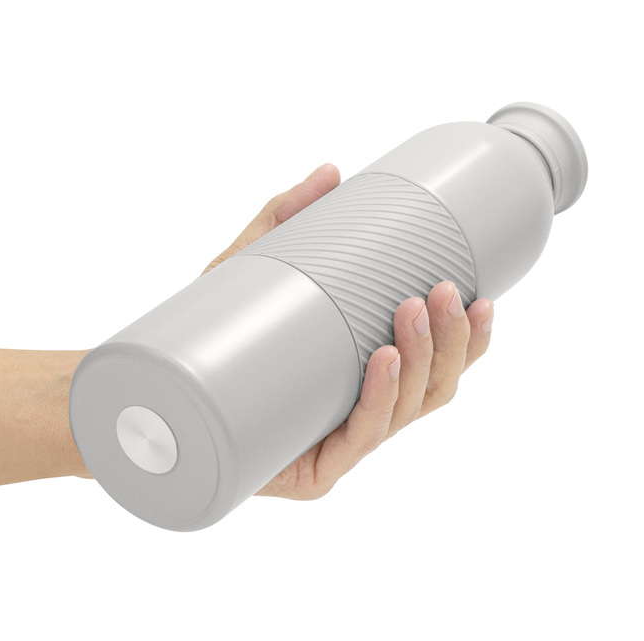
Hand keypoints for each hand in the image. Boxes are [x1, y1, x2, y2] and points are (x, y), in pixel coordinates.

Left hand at [202, 163, 494, 499]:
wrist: (164, 400)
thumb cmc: (218, 340)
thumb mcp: (252, 270)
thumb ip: (287, 219)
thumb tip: (330, 170)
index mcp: (368, 379)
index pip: (438, 367)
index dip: (471, 340)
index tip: (480, 293)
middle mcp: (364, 413)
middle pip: (434, 389)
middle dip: (450, 341)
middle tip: (437, 289)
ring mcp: (341, 445)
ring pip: (408, 413)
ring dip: (423, 362)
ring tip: (408, 309)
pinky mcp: (313, 473)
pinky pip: (358, 441)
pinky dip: (379, 401)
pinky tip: (384, 361)